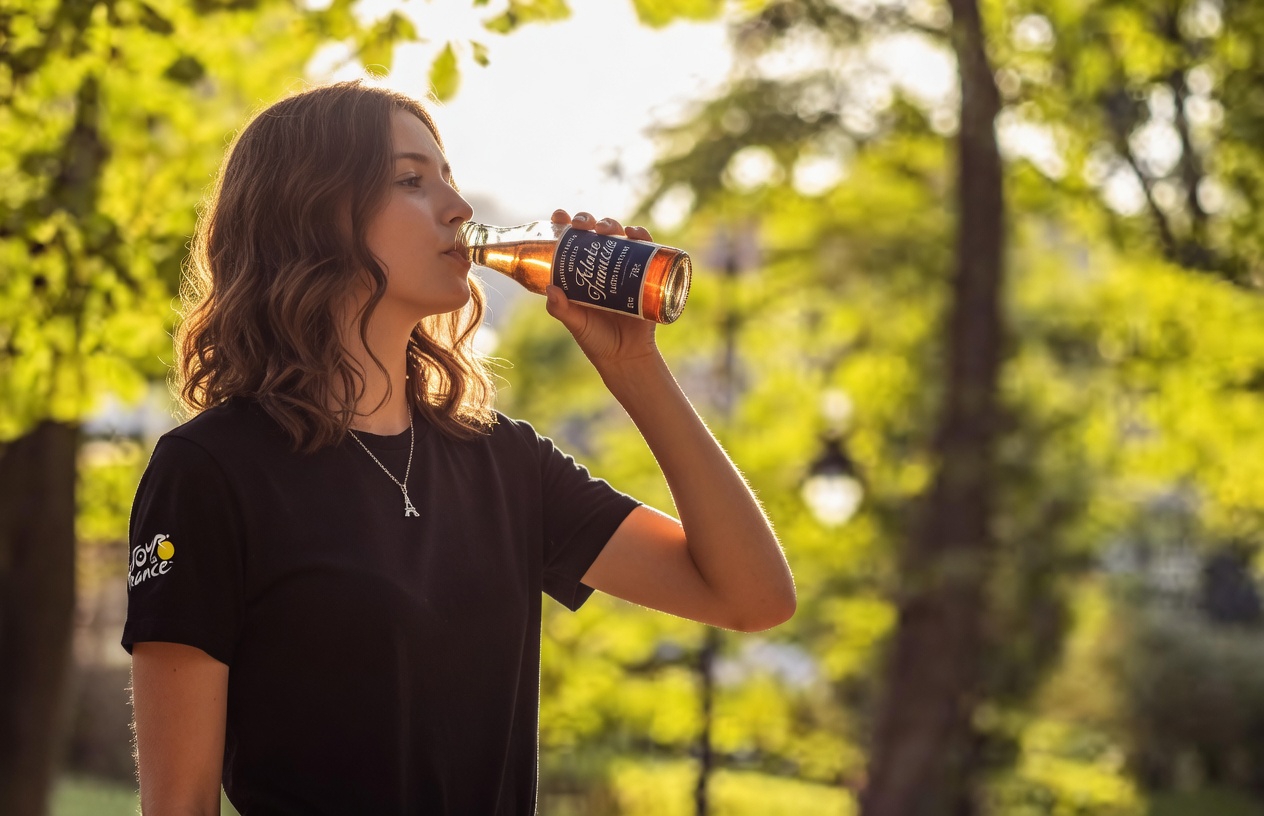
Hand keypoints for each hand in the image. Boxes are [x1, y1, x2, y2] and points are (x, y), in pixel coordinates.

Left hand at [545, 209, 660, 370]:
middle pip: (593, 232)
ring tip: (607, 229)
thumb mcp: (575, 324)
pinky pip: (645, 250)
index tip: (559, 215)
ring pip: (618, 235)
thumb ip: (561, 310)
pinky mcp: (644, 274)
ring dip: (612, 224)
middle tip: (583, 225)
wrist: (626, 357)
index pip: (569, 240)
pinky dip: (642, 236)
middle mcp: (600, 265)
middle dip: (587, 220)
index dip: (563, 223)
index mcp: (578, 272)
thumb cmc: (595, 340)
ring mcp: (622, 268)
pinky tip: (636, 234)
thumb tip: (551, 289)